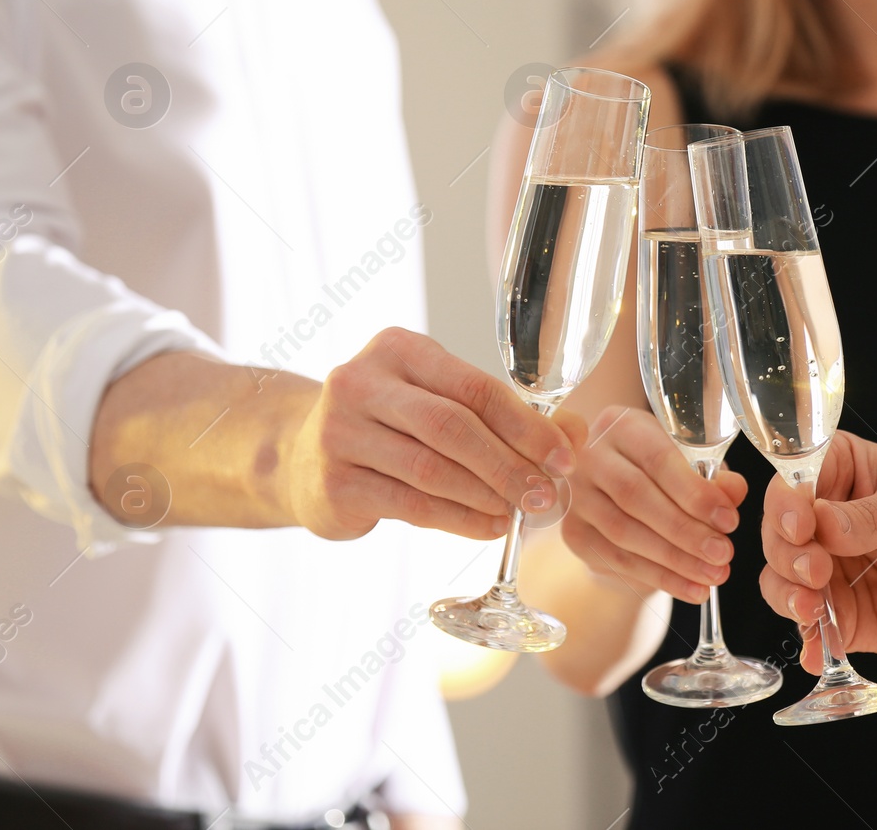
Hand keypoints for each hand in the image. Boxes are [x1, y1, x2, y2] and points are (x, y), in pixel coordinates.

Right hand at [284, 327, 587, 539]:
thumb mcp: (441, 403)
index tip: (564, 457)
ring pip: (431, 468)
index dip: (526, 425)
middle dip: (509, 464)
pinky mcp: (333, 482)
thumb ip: (507, 414)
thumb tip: (576, 434)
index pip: (475, 386)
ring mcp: (340, 432)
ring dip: (486, 495)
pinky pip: (409, 503)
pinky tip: (489, 527)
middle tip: (546, 494)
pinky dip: (457, 519)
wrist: (299, 458)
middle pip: (453, 426)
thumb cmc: (392, 426)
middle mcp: (362, 382)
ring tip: (520, 513)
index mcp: (399, 349)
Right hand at [560, 406, 745, 601]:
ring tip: (712, 575)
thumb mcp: (690, 464)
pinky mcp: (573, 532)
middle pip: (635, 496)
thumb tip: (733, 492)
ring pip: (624, 532)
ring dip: (674, 560)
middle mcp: (590, 455)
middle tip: (722, 553)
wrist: (616, 492)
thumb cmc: (661, 471)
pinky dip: (659, 577)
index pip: (658, 459)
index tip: (728, 520)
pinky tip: (691, 587)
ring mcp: (575, 495)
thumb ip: (714, 476)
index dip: (694, 492)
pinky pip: (616, 559)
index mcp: (623, 426)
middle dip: (685, 530)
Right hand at [757, 431, 876, 672]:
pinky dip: (809, 641)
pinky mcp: (843, 614)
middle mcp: (825, 520)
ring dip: (787, 595)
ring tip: (812, 608)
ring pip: (781, 580)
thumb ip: (874, 515)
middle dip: (786, 554)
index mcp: (842, 471)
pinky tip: (817, 649)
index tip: (801, 525)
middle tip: (815, 569)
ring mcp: (830, 569)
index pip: (794, 479)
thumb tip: (822, 524)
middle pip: (778, 533)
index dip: (787, 502)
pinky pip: (811, 628)